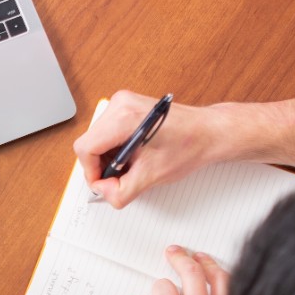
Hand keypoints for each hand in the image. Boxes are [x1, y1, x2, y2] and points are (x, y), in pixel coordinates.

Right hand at [73, 91, 222, 208]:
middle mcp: (120, 104)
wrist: (208, 132)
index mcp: (124, 117)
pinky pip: (107, 131)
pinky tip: (133, 155)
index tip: (103, 183)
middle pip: (90, 142)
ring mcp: (123, 102)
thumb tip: (103, 192)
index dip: (91, 172)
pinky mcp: (127, 106)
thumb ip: (120, 192)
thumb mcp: (151, 177)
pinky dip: (116, 148)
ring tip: (132, 165)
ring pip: (97, 138)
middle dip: (102, 165)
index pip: (86, 148)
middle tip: (121, 178)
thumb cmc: (189, 146)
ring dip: (109, 157)